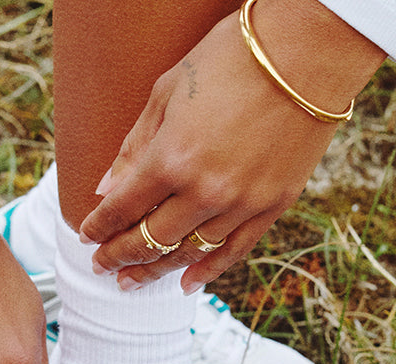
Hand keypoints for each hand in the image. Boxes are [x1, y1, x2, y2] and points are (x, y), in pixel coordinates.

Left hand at [78, 0, 385, 293]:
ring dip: (156, 269)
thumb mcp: (166, 92)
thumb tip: (104, 191)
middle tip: (101, 265)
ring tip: (132, 281)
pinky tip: (186, 283)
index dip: (98, 227)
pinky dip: (208, 270)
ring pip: (189, 252)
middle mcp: (204, 190)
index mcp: (170, 159)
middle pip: (149, 239)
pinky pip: (235, 250)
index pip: (121, 209)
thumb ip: (134, 147)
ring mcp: (243, 202)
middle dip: (119, 255)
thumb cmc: (231, 58)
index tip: (86, 235)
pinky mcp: (275, 203)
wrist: (310, 49)